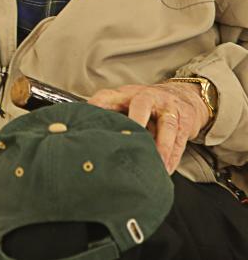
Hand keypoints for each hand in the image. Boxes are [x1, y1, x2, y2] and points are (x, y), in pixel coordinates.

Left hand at [87, 82, 209, 172]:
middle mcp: (148, 97)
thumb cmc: (145, 103)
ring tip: (153, 164)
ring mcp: (168, 109)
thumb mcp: (124, 102)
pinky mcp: (184, 123)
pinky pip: (179, 141)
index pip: (108, 97)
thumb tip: (80, 129)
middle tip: (129, 139)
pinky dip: (172, 157)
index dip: (97, 106)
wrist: (184, 96)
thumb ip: (106, 113)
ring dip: (160, 147)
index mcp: (126, 94)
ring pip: (166, 126)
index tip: (88, 120)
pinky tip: (165, 170)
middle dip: (136, 121)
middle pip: (141, 105)